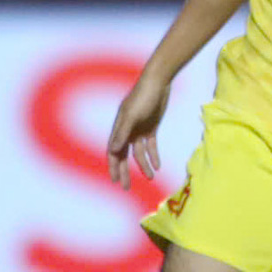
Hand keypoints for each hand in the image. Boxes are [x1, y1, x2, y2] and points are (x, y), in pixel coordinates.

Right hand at [107, 72, 171, 187]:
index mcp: (119, 129)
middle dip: (125, 171)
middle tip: (126, 188)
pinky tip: (157, 166)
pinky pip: (151, 146)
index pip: (114, 153)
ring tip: (151, 177)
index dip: (114, 167)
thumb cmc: (142, 97)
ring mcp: (139, 130)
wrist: (158, 83)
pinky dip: (153, 155)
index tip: (116, 181)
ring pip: (139, 153)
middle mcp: (127, 131)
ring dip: (144, 165)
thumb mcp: (132, 116)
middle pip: (124, 156)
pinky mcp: (151, 128)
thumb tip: (114, 150)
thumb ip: (123, 133)